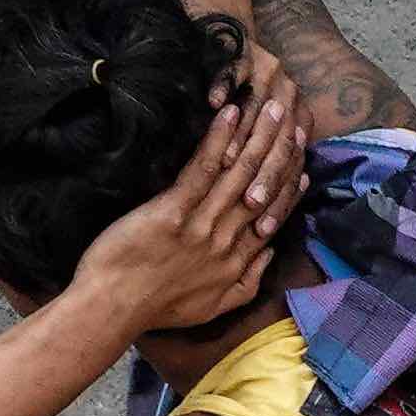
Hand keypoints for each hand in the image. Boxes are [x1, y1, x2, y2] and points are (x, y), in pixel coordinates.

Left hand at [67, 75, 310, 336]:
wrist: (113, 308)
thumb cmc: (156, 309)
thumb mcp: (212, 307)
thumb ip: (247, 283)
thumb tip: (269, 254)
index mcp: (236, 261)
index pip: (271, 216)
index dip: (288, 188)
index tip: (302, 165)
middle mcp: (226, 239)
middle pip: (261, 187)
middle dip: (280, 150)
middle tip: (294, 118)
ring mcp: (201, 225)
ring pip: (238, 174)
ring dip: (258, 136)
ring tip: (271, 107)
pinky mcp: (173, 212)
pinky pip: (201, 171)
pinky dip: (217, 141)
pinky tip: (229, 116)